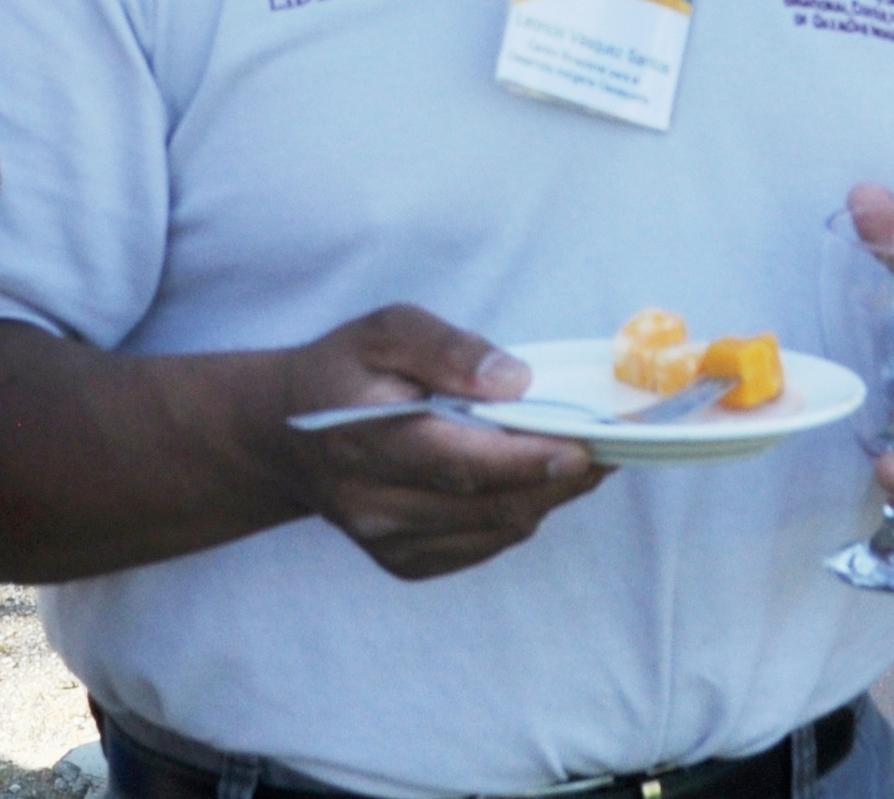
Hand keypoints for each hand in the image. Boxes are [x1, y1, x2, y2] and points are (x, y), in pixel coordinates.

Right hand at [268, 305, 607, 581]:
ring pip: (492, 531)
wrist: (285, 434)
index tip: (586, 444)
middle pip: (487, 506)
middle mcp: (373, 504)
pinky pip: (479, 546)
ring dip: (545, 498)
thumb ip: (447, 349)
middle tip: (608, 450)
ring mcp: (386, 541)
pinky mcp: (401, 561)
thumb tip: (515, 381)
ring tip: (582, 462)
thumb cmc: (345, 372)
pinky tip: (532, 482)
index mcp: (365, 440)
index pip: (460, 463)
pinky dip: (516, 515)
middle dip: (556, 481)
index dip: (529, 459)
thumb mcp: (386, 331)